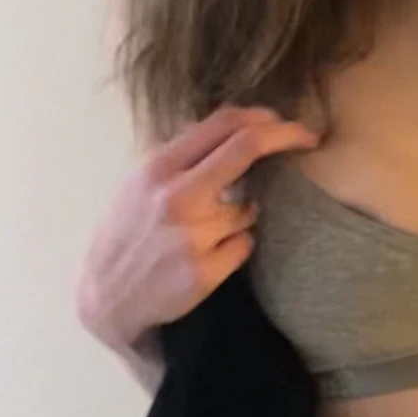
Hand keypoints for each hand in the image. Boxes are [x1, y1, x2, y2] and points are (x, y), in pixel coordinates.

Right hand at [74, 106, 319, 350]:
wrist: (108, 299)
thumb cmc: (127, 234)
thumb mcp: (139, 185)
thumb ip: (181, 157)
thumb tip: (231, 127)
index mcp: (158, 169)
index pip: (222, 125)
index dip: (264, 118)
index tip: (288, 123)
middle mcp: (177, 196)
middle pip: (246, 148)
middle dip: (287, 135)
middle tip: (309, 137)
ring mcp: (193, 235)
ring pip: (249, 209)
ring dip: (241, 216)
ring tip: (206, 232)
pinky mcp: (206, 271)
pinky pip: (244, 245)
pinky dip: (234, 247)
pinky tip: (207, 256)